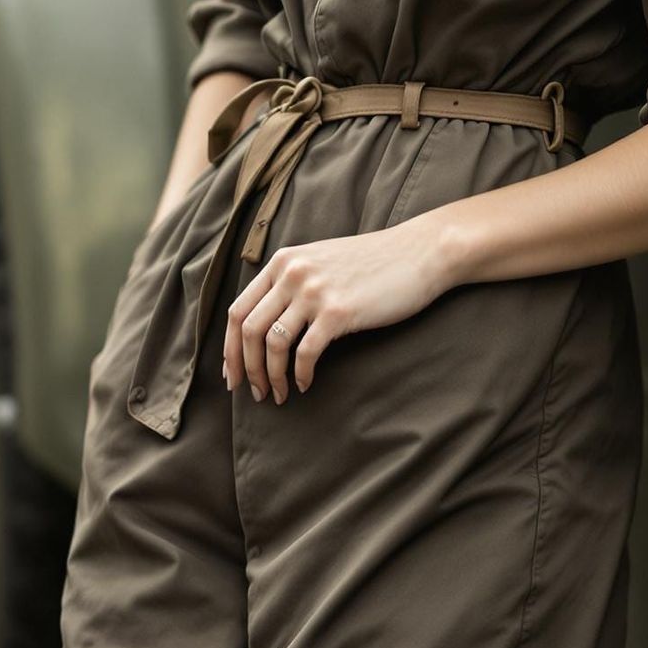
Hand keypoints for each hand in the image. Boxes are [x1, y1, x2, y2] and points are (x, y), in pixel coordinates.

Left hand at [223, 216, 454, 403]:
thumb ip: (291, 282)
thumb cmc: (372, 263)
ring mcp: (314, 291)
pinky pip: (305, 353)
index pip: (237, 309)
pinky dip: (299, 375)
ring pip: (272, 344)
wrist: (418, 252)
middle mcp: (292, 273)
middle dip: (246, 368)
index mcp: (283, 262)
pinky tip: (305, 384)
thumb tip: (264, 326)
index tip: (233, 375)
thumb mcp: (320, 261)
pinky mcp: (338, 311)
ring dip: (270, 377)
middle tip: (255, 392)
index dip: (229, 348)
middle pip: (247, 330)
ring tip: (278, 395)